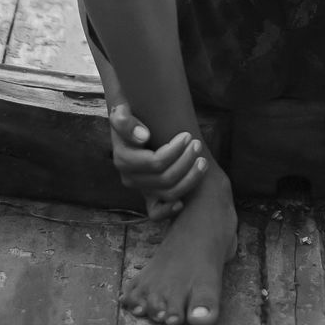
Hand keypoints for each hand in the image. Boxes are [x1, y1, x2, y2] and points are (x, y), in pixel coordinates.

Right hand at [108, 102, 207, 220]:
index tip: (187, 135)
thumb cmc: (131, 117)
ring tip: (202, 160)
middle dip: (186, 161)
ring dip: (190, 179)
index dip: (175, 151)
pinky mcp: (148, 197)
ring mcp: (140, 189)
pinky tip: (184, 201)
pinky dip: (170, 210)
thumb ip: (124, 121)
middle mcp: (130, 178)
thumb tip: (143, 136)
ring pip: (168, 194)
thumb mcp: (122, 112)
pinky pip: (156, 213)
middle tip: (197, 144)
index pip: (155, 162)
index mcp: (123, 160)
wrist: (133, 127)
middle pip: (165, 179)